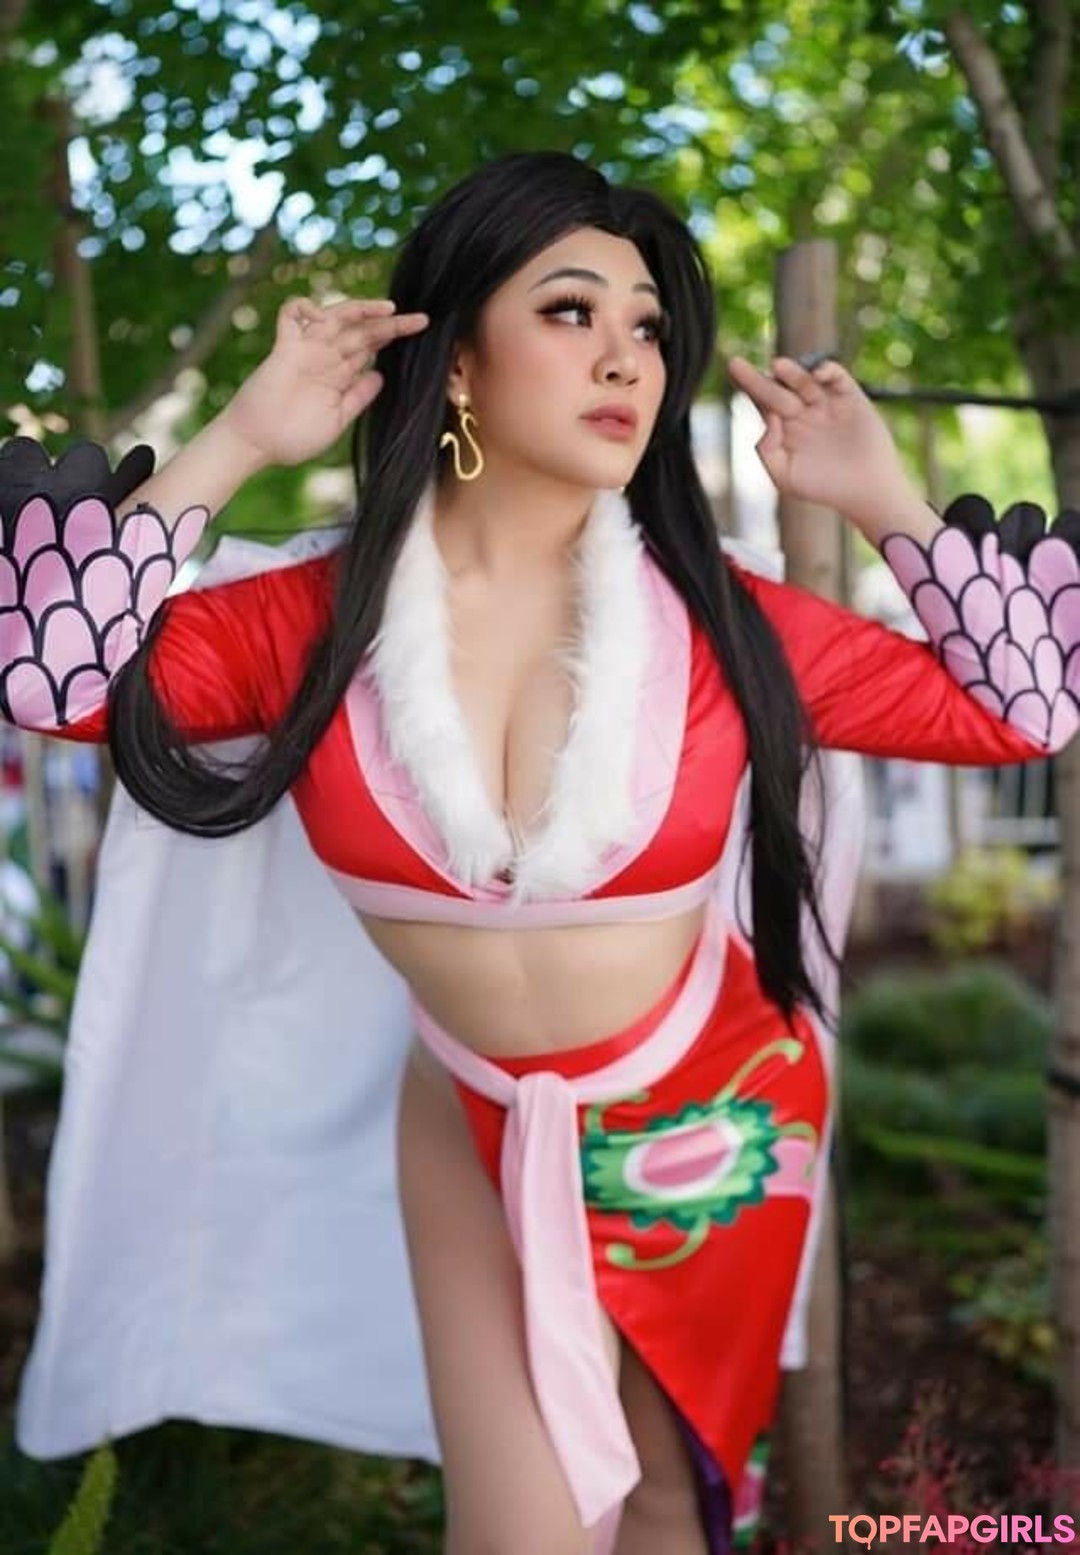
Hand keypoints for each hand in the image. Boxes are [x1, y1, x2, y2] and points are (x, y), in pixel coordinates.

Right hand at [221, 296, 428, 466]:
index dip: (393, 338)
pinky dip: (305, 307)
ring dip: (361, 309)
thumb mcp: (337, 420)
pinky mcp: (284, 349)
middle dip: (390, 324)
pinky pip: (291, 316)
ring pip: (335, 318)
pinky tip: (323, 315)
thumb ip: (358, 398)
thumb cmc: (293, 439)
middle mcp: (326, 359)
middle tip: (419, 320)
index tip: (418, 333)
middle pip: (362, 332)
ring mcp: (306, 351)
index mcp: (340, 377)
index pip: (371, 350)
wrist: (258, 445)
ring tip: (388, 308)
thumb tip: (381, 376)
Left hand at [728, 354, 918, 521]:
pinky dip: (829, 371)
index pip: (762, 403)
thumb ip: (767, 450)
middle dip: (756, 379)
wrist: (865, 492)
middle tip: (736, 366)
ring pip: (805, 382)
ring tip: (777, 366)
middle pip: (776, 389)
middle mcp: (802, 411)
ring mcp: (826, 403)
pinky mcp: (851, 398)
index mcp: (784, 428)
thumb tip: (767, 418)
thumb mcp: (784, 476)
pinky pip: (838, 379)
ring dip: (792, 372)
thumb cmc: (823, 487)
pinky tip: (818, 372)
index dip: (748, 388)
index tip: (734, 372)